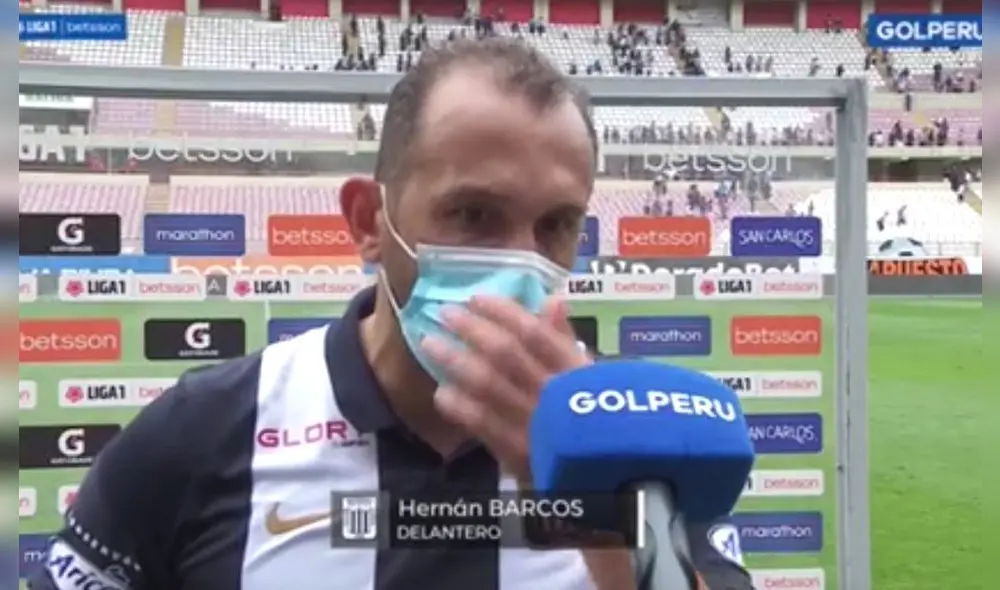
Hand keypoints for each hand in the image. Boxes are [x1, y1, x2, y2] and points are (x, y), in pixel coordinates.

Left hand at [419, 295, 589, 482]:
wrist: (602, 477)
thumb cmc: (592, 419)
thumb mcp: (588, 378)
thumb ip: (566, 340)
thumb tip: (552, 299)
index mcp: (575, 371)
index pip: (535, 333)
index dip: (502, 312)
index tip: (476, 299)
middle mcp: (553, 392)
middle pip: (505, 353)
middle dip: (472, 329)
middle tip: (446, 314)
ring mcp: (533, 423)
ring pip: (487, 383)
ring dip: (454, 360)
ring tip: (431, 344)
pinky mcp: (516, 453)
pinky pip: (481, 423)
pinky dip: (459, 405)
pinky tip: (442, 392)